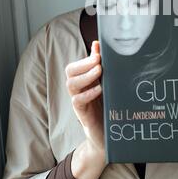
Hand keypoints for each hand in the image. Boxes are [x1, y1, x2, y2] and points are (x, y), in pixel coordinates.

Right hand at [66, 40, 103, 154]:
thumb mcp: (105, 83)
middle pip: (70, 71)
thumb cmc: (106, 106)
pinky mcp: (82, 114)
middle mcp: (78, 89)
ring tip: (99, 71)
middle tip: (99, 61)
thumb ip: (99, 66)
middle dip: (83, 64)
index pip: (76, 64)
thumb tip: (97, 44)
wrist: (107, 134)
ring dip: (85, 76)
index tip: (99, 52)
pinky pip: (77, 101)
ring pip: (71, 84)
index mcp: (83, 80)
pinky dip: (87, 93)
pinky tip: (99, 89)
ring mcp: (79, 101)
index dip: (85, 57)